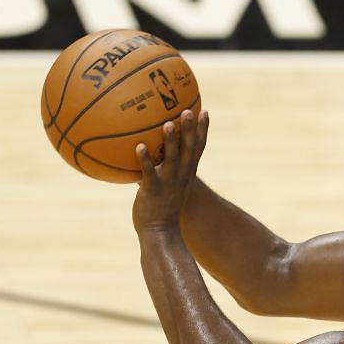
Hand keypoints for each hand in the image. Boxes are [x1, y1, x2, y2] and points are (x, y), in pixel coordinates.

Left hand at [133, 109, 208, 232]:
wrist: (160, 232)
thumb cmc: (161, 208)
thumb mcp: (169, 185)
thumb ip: (164, 167)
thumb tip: (149, 146)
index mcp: (187, 173)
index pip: (199, 148)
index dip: (203, 130)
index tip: (204, 111)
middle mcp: (181, 175)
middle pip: (189, 149)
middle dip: (190, 129)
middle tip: (188, 110)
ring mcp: (168, 183)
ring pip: (172, 159)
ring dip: (170, 141)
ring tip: (167, 124)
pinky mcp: (153, 190)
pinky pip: (149, 173)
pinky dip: (145, 160)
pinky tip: (139, 146)